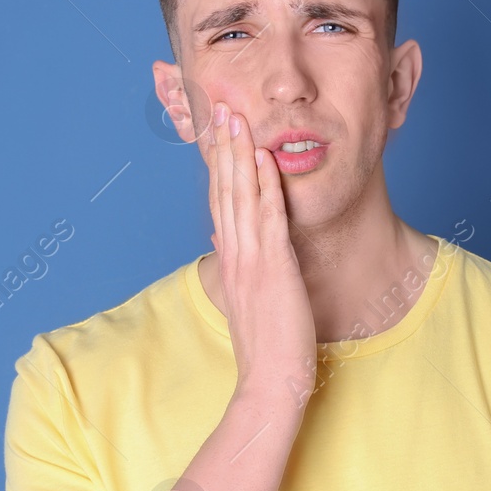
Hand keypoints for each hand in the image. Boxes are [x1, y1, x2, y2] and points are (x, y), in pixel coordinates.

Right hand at [201, 101, 317, 406]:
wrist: (271, 383)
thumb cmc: (266, 348)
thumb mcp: (244, 301)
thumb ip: (234, 268)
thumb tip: (222, 241)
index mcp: (229, 261)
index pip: (220, 203)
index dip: (219, 165)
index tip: (218, 133)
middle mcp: (234, 255)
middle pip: (224, 190)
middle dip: (223, 146)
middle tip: (221, 106)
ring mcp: (251, 260)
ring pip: (240, 196)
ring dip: (239, 154)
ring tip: (236, 117)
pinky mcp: (272, 268)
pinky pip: (266, 218)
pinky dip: (263, 186)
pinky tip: (263, 159)